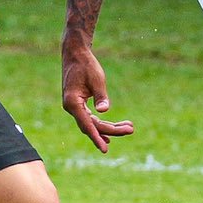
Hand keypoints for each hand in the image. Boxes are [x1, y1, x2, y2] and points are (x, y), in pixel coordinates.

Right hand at [61, 35, 133, 152]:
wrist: (75, 53)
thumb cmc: (86, 65)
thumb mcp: (96, 79)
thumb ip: (100, 96)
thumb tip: (103, 111)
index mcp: (72, 103)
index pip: (87, 125)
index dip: (97, 137)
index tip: (105, 150)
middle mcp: (71, 108)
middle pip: (92, 126)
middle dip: (112, 129)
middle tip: (131, 129)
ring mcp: (74, 107)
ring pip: (93, 123)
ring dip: (109, 127)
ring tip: (129, 128)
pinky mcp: (78, 104)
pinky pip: (90, 118)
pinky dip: (102, 123)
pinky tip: (114, 128)